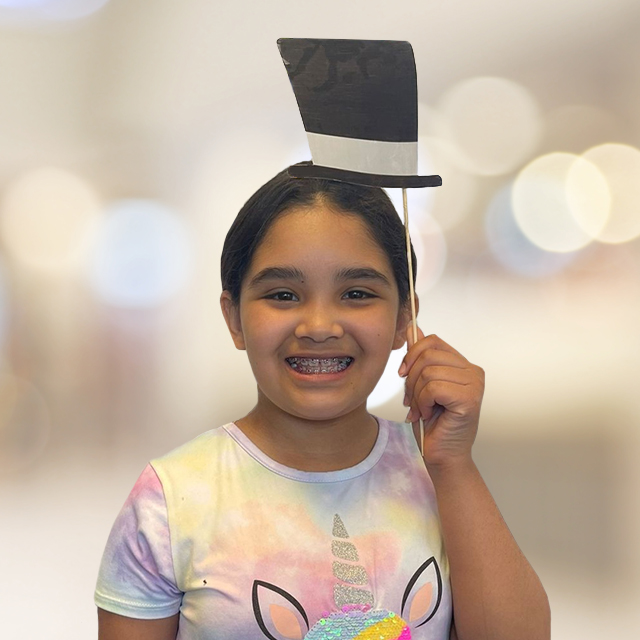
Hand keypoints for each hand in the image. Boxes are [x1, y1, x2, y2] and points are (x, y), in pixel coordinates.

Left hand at [398, 326, 484, 468]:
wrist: (441, 455)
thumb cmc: (432, 423)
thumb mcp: (420, 384)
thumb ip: (419, 357)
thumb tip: (413, 330)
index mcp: (463, 365)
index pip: (433, 342)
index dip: (412, 355)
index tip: (403, 374)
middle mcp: (473, 371)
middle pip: (428, 354)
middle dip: (411, 378)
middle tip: (413, 400)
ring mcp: (474, 384)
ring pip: (428, 371)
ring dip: (417, 394)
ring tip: (423, 409)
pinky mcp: (470, 398)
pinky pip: (433, 387)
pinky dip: (424, 402)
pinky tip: (430, 413)